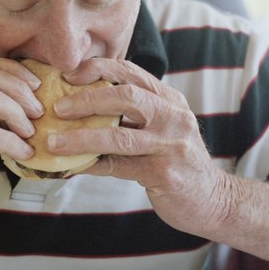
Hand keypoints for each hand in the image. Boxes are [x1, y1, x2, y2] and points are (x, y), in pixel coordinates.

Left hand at [46, 58, 231, 236]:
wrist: (215, 200)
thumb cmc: (177, 159)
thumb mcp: (162, 126)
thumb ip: (133, 112)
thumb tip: (80, 103)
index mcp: (169, 99)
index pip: (129, 72)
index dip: (96, 69)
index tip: (68, 76)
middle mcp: (173, 116)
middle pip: (125, 96)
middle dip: (86, 99)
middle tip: (57, 108)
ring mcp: (171, 144)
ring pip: (118, 135)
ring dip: (81, 137)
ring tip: (54, 142)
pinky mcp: (164, 173)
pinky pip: (118, 167)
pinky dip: (91, 165)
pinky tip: (71, 166)